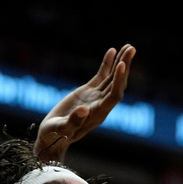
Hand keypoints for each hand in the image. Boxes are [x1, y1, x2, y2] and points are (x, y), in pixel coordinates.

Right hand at [34, 45, 136, 162]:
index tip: (122, 65)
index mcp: (97, 114)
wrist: (51, 137)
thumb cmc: (54, 136)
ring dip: (121, 63)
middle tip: (131, 48)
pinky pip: (101, 76)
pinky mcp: (88, 92)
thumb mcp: (60, 130)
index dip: (119, 81)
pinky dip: (107, 64)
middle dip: (125, 67)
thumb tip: (83, 110)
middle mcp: (101, 105)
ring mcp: (95, 98)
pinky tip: (112, 51)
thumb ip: (72, 122)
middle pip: (117, 84)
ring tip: (129, 47)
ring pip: (112, 78)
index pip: (114, 96)